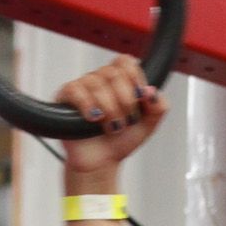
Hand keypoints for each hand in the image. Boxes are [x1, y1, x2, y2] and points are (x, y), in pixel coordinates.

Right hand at [55, 56, 168, 175]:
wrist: (101, 162)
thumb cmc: (119, 141)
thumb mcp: (147, 125)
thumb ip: (159, 107)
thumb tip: (152, 92)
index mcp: (119, 81)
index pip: (125, 62)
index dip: (135, 78)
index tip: (140, 98)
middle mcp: (100, 80)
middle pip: (113, 73)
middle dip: (125, 101)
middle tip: (126, 121)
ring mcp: (83, 86)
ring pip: (97, 84)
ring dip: (110, 110)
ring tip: (112, 128)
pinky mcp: (66, 96)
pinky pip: (76, 90)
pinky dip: (88, 105)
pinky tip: (94, 119)